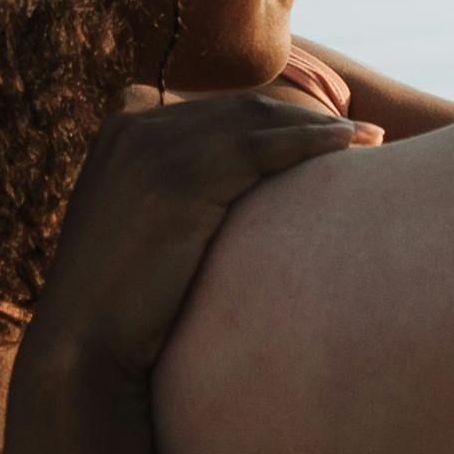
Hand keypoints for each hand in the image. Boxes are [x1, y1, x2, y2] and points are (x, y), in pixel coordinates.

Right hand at [19, 85, 379, 382]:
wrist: (84, 346)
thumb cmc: (122, 303)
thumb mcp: (139, 226)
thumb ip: (173, 193)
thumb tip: (232, 195)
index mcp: (121, 127)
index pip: (216, 108)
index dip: (277, 117)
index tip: (326, 132)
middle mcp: (133, 124)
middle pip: (240, 108)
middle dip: (305, 117)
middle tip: (365, 135)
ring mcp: (151, 147)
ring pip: (256, 121)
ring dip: (319, 128)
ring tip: (370, 141)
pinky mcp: (176, 178)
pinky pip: (260, 147)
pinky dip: (309, 142)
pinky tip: (347, 149)